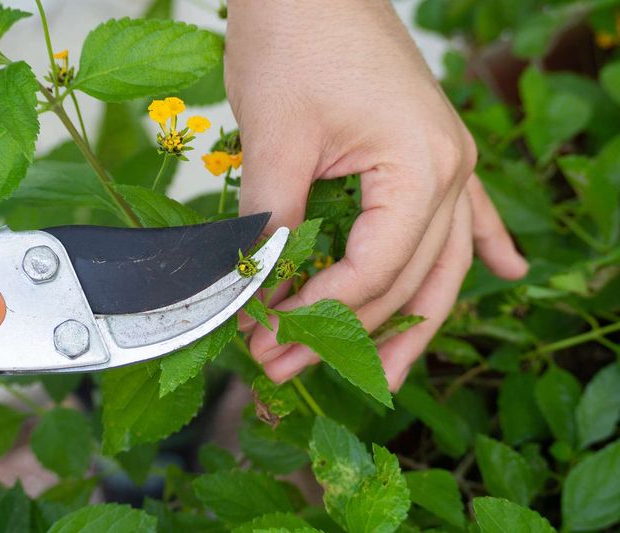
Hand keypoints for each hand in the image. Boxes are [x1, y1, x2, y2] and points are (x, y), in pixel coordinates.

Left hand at [226, 0, 527, 388]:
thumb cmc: (297, 36)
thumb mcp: (276, 136)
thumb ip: (272, 220)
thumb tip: (254, 286)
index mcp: (420, 167)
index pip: (372, 271)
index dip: (315, 315)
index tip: (266, 339)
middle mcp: (449, 171)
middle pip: (405, 281)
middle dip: (345, 335)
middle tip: (287, 369)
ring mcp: (447, 161)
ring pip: (439, 264)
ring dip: (409, 322)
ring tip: (383, 374)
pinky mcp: (429, 150)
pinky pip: (465, 214)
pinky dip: (481, 248)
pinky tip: (508, 272)